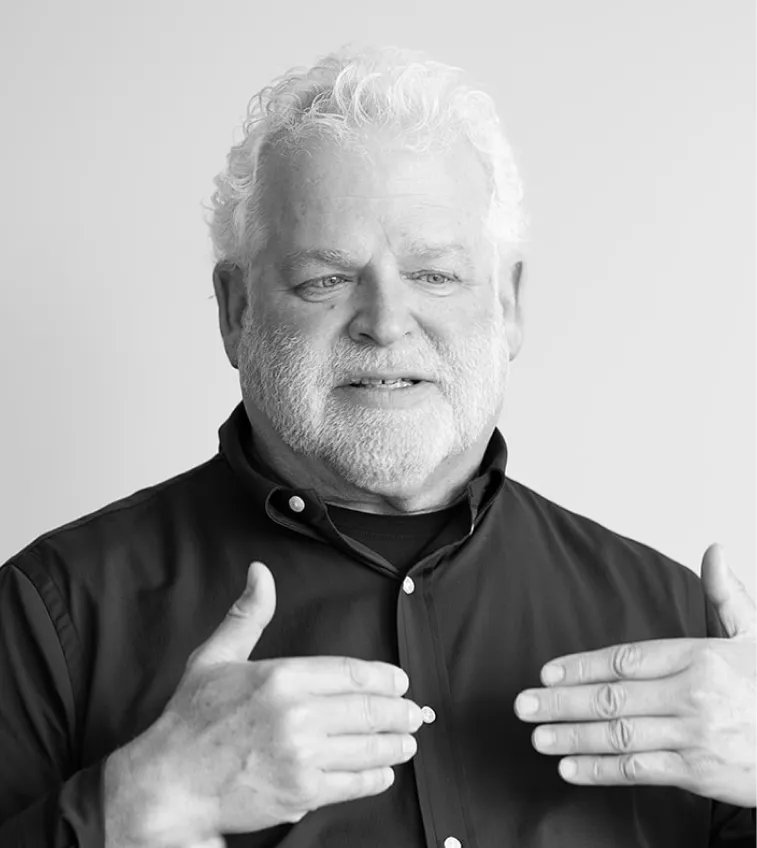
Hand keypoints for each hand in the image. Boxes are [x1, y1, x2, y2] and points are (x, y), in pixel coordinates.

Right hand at [104, 561, 422, 845]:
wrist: (167, 783)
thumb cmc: (190, 719)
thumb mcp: (215, 656)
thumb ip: (248, 614)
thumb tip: (260, 572)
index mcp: (282, 677)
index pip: (350, 673)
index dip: (383, 678)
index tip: (399, 681)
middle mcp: (296, 716)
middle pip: (366, 710)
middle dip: (398, 712)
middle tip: (415, 713)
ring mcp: (300, 757)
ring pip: (366, 748)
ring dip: (394, 745)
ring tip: (408, 741)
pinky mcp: (299, 794)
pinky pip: (350, 785)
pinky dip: (373, 779)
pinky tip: (384, 774)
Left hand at [513, 543, 756, 806]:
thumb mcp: (754, 635)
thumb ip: (726, 596)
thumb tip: (715, 549)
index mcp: (699, 656)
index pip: (625, 659)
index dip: (581, 665)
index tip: (547, 671)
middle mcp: (692, 695)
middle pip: (612, 697)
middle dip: (560, 701)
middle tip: (523, 705)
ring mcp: (694, 736)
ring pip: (619, 734)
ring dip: (572, 737)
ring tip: (538, 736)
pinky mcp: (700, 774)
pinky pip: (640, 770)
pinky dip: (602, 770)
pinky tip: (572, 767)